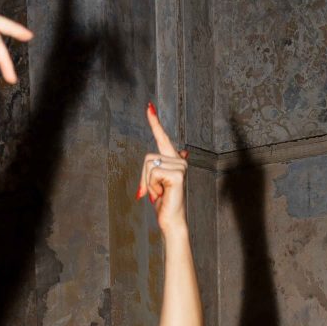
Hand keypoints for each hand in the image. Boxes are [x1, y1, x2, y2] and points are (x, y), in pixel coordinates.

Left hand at [136, 102, 187, 232]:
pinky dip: (152, 186)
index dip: (155, 122)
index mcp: (173, 160)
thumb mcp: (156, 182)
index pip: (162, 138)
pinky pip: (153, 173)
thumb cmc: (163, 202)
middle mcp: (179, 160)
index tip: (149, 106)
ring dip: (148, 183)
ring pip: (149, 166)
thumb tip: (182, 152)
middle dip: (143, 177)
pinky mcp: (178, 174)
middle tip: (153, 192)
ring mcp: (180, 166)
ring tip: (159, 193)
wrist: (170, 219)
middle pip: (147, 158)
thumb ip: (162, 167)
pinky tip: (162, 194)